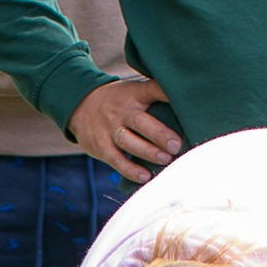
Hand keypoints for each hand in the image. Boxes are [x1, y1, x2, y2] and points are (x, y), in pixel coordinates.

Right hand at [68, 75, 182, 182]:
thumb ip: (154, 96)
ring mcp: (110, 129)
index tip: (183, 99)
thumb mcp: (133, 91)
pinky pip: (116, 160)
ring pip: (128, 142)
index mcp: (133, 95)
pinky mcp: (102, 147)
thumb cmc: (118, 101)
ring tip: (165, 160)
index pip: (151, 89)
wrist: (79, 104)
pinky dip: (130, 170)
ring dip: (148, 152)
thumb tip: (187, 107)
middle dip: (159, 134)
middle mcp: (121, 111)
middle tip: (176, 145)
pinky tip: (145, 176)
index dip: (165, 93)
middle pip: (140, 122)